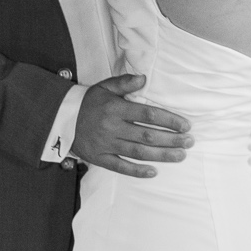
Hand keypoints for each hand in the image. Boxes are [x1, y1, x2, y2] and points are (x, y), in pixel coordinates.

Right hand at [70, 74, 192, 178]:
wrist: (61, 119)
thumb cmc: (88, 102)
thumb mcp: (104, 87)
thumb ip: (125, 82)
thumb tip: (144, 78)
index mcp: (116, 108)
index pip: (148, 115)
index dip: (169, 120)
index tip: (185, 125)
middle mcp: (113, 127)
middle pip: (147, 136)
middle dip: (171, 140)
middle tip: (189, 142)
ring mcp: (106, 144)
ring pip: (138, 152)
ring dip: (161, 155)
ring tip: (180, 156)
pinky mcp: (100, 158)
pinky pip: (120, 166)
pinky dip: (137, 171)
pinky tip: (153, 172)